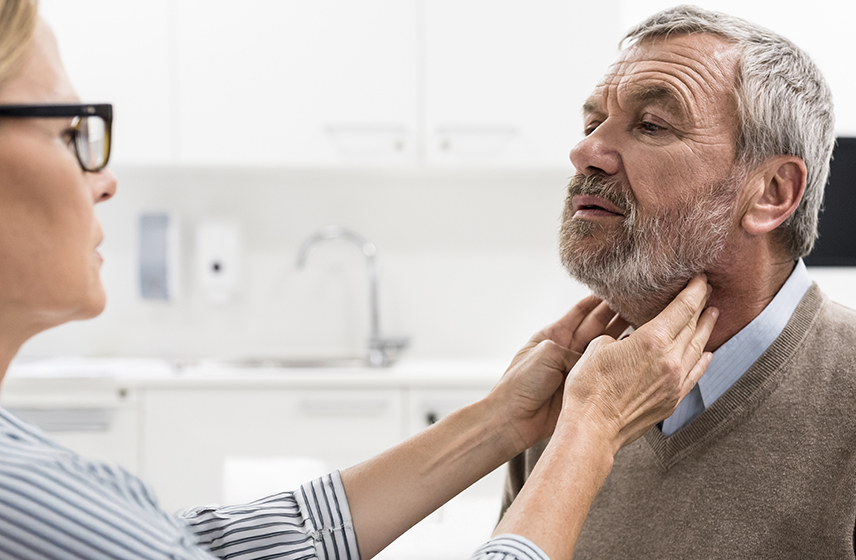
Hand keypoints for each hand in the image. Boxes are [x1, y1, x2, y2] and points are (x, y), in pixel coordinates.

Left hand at [485, 295, 630, 454]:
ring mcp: (577, 367)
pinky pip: (605, 369)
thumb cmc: (520, 385)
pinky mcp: (584, 386)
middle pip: (597, 326)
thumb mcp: (546, 354)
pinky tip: (634, 350)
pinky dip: (620, 359)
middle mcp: (567, 349)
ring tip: (642, 322)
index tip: (618, 289)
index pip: (581, 311)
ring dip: (622, 334)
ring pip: (604, 346)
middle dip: (617, 313)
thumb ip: (574, 350)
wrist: (514, 418)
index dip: (598, 299)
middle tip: (638, 303)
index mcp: (553, 334)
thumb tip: (597, 357)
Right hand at [559, 275, 717, 451]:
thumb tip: (624, 341)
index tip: (700, 279)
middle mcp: (670, 359)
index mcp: (652, 341)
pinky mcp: (672, 400)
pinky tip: (707, 354)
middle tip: (707, 291)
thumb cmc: (588, 388)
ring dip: (705, 331)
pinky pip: (694, 375)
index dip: (694, 291)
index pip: (682, 309)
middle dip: (701, 306)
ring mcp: (674, 382)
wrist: (593, 429)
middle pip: (693, 326)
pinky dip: (702, 361)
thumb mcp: (597, 349)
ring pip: (697, 349)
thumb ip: (617, 338)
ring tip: (712, 316)